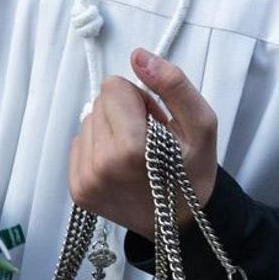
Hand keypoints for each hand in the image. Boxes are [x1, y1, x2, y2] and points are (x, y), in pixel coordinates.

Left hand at [68, 48, 218, 236]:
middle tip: (149, 140)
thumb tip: (137, 55)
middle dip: (124, 113)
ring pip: (88, 121)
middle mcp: (100, 167)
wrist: (182, 224)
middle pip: (99, 102)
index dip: (139, 99)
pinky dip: (100, 148)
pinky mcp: (77, 190)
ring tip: (136, 155)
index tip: (156, 122)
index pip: (113, 86)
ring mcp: (85, 181)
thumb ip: (172, 83)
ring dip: (111, 131)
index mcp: (130, 150)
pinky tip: (121, 166)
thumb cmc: (194, 172)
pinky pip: (79, 143)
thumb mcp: (201, 124)